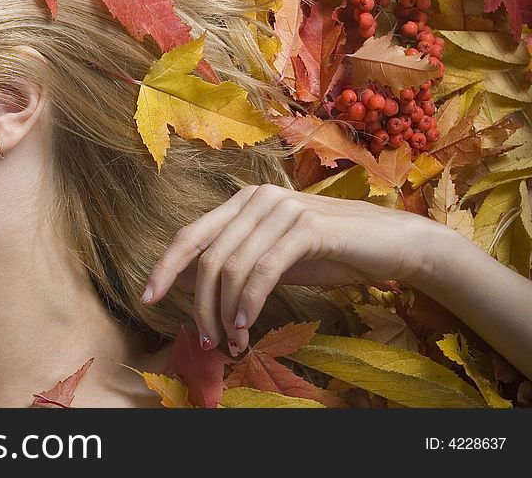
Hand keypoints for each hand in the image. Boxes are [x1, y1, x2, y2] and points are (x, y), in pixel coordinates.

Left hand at [140, 183, 444, 356]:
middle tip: (205, 340)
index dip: (166, 266)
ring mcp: (281, 209)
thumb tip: (184, 279)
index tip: (148, 298)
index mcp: (245, 201)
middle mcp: (258, 198)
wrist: (394, 244)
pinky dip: (248, 304)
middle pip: (207, 255)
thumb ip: (233, 264)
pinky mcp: (305, 227)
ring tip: (230, 343)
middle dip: (200, 303)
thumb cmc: (333, 252)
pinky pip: (262, 271)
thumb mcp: (273, 259)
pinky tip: (245, 327)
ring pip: (231, 267)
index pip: (191, 234)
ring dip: (225, 313)